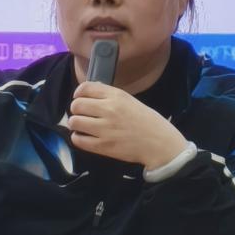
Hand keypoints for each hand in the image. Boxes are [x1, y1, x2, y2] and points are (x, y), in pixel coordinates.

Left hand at [68, 81, 188, 168]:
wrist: (160, 144)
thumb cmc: (147, 121)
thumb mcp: (130, 100)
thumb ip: (110, 95)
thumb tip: (91, 90)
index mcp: (116, 96)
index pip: (85, 88)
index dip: (79, 93)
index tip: (80, 98)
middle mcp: (108, 110)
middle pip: (76, 105)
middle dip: (76, 109)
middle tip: (82, 114)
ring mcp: (104, 129)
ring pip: (74, 122)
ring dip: (76, 123)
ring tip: (82, 126)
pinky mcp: (103, 146)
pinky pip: (78, 140)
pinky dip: (78, 137)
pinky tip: (84, 137)